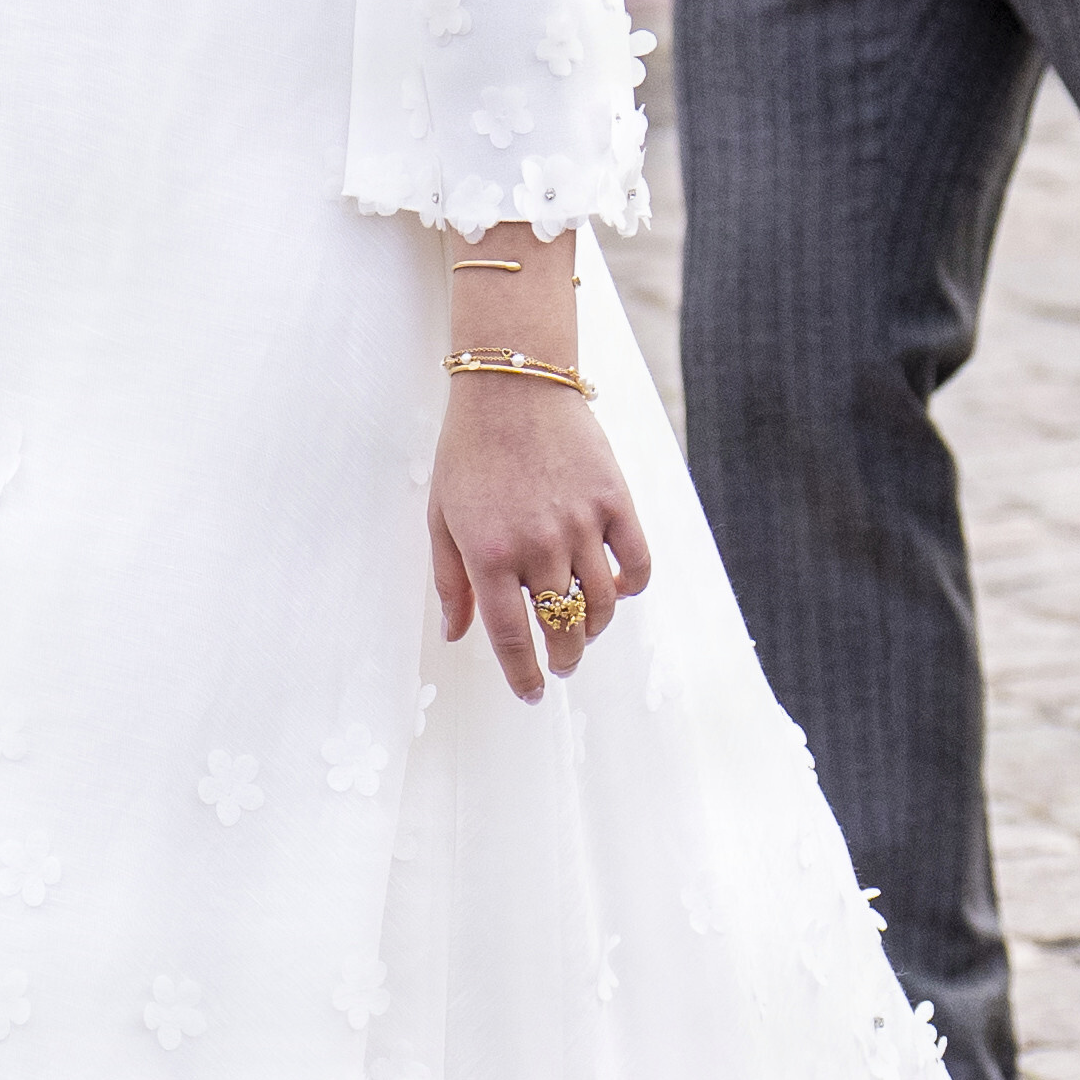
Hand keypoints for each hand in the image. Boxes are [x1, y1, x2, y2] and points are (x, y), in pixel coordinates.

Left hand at [427, 357, 651, 702]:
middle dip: (562, 659)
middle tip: (560, 664)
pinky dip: (631, 587)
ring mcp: (582, 524)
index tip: (529, 693)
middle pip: (561, 629)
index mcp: (490, 554)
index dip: (522, 674)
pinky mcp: (616, 501)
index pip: (511, 637)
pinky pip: (637, 563)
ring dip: (594, 629)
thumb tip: (456, 635)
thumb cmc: (469, 453)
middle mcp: (539, 545)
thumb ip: (450, 581)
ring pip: (603, 604)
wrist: (513, 386)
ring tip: (583, 631)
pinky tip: (616, 589)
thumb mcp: (442, 518)